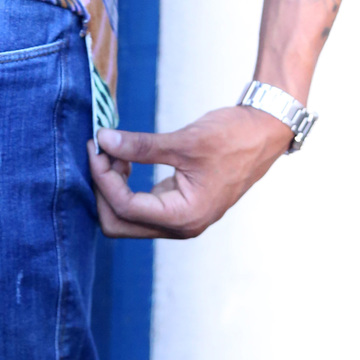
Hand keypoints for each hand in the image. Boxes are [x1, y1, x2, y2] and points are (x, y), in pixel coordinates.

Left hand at [88, 105, 292, 238]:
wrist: (264, 134)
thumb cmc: (232, 137)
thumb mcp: (184, 141)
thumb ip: (141, 146)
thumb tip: (103, 140)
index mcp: (184, 216)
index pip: (125, 207)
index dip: (103, 177)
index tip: (95, 145)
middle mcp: (180, 225)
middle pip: (119, 224)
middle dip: (103, 188)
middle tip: (99, 150)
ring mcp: (179, 218)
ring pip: (127, 218)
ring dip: (112, 186)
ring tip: (113, 150)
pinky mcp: (178, 205)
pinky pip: (140, 205)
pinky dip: (126, 184)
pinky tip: (126, 158)